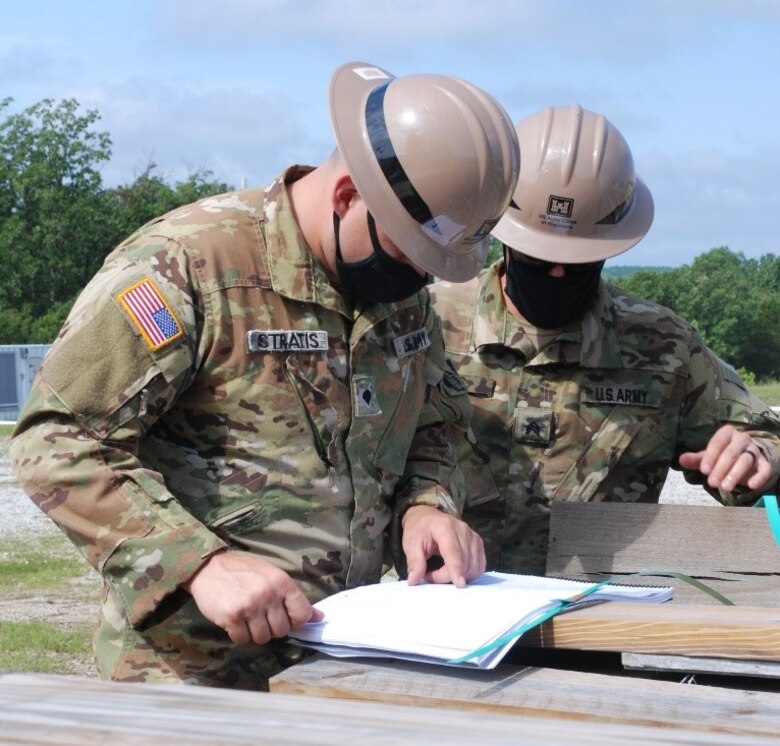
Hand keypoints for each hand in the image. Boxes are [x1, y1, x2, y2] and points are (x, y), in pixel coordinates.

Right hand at [183, 551, 322, 644]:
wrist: (209, 568)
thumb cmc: (244, 572)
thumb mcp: (272, 576)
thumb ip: (293, 597)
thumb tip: (320, 617)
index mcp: (282, 582)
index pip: (302, 614)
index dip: (295, 621)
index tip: (285, 618)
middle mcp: (268, 594)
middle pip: (282, 630)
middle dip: (272, 628)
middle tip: (261, 616)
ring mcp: (250, 606)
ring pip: (263, 638)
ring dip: (255, 632)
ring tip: (247, 617)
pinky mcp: (231, 617)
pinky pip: (243, 640)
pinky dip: (239, 634)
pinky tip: (235, 620)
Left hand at [401, 505, 485, 587]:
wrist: (427, 517)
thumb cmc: (418, 529)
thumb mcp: (410, 544)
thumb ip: (414, 562)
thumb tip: (414, 580)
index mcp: (444, 527)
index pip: (454, 552)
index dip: (457, 569)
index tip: (459, 584)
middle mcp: (463, 530)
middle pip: (463, 562)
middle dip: (447, 575)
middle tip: (430, 575)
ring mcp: (473, 536)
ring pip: (473, 566)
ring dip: (459, 575)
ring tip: (441, 571)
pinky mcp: (478, 543)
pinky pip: (479, 565)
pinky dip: (470, 573)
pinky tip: (456, 571)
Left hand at [678, 425, 770, 492]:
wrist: (743, 457)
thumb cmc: (721, 455)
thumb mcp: (708, 456)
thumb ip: (695, 459)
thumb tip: (681, 460)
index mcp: (726, 432)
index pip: (717, 443)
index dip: (710, 457)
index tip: (703, 470)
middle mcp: (742, 438)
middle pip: (731, 453)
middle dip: (721, 469)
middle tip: (712, 483)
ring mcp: (754, 450)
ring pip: (745, 461)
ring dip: (735, 474)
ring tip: (725, 488)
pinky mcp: (764, 462)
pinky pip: (764, 469)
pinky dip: (759, 477)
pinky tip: (751, 486)